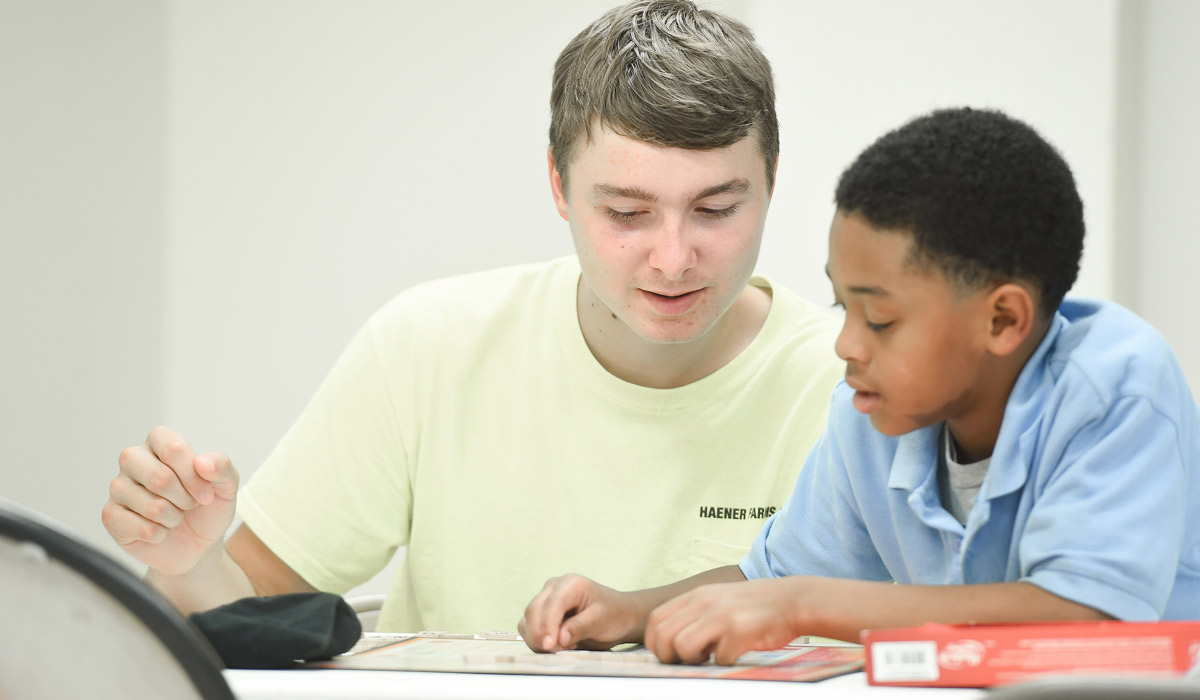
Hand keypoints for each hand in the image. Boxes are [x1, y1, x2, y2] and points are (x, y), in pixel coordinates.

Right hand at [101, 426, 238, 576]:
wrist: (197, 544)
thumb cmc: (208, 507)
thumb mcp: (226, 486)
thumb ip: (222, 467)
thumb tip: (202, 462)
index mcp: (160, 441)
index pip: (173, 449)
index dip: (194, 476)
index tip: (206, 493)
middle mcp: (134, 459)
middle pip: (159, 478)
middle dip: (185, 499)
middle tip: (189, 505)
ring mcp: (118, 487)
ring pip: (152, 506)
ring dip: (174, 518)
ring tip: (175, 517)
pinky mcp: (110, 515)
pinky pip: (140, 528)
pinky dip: (160, 534)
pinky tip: (160, 531)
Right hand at [518, 574, 645, 652]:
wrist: (618, 616)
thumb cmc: (613, 614)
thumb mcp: (601, 620)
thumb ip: (580, 627)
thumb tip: (559, 638)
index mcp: (571, 583)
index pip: (552, 603)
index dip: (547, 626)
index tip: (550, 646)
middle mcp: (554, 586)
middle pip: (534, 611)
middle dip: (541, 635)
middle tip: (559, 651)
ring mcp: (546, 598)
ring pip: (527, 620)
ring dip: (537, 639)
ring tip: (562, 648)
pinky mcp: (541, 612)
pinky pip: (528, 627)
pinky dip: (536, 640)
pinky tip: (556, 645)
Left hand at [645, 577, 803, 664]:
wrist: (791, 600)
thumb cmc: (752, 607)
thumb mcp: (717, 600)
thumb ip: (693, 614)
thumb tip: (668, 643)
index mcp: (696, 596)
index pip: (656, 620)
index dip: (656, 643)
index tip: (669, 655)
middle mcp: (705, 602)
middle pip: (664, 635)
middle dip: (669, 656)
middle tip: (687, 661)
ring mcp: (722, 615)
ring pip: (684, 646)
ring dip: (693, 660)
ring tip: (709, 657)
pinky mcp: (740, 630)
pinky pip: (719, 657)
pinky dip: (724, 662)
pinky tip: (734, 654)